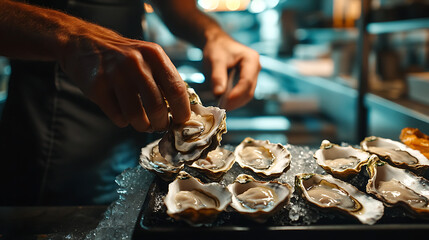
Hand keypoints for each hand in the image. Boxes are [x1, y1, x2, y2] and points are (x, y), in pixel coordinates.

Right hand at [58, 23, 190, 131]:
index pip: (176, 89)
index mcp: (154, 55)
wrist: (83, 43)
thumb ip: (164, 78)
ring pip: (136, 115)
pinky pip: (117, 116)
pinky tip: (123, 114)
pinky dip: (123, 121)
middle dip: (161, 123)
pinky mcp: (97, 86)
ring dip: (142, 126)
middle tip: (160, 126)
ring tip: (143, 125)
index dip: (182, 110)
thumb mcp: (147, 57)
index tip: (182, 121)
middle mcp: (136, 62)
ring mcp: (115, 74)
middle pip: (157, 106)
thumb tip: (182, 109)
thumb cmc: (123, 57)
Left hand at [203, 33, 259, 109]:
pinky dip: (235, 100)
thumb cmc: (217, 48)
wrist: (218, 44)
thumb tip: (218, 94)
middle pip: (249, 90)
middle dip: (236, 100)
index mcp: (251, 59)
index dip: (237, 93)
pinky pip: (243, 94)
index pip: (247, 81)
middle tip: (222, 107)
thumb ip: (217, 76)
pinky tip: (225, 103)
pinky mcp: (247, 82)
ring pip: (247, 94)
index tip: (225, 102)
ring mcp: (253, 76)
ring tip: (222, 106)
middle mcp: (255, 68)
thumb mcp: (215, 60)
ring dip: (236, 102)